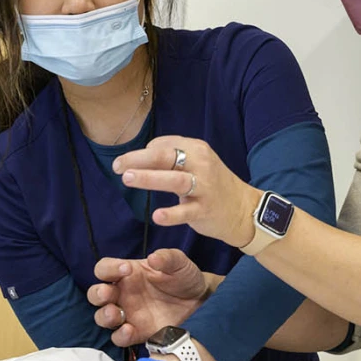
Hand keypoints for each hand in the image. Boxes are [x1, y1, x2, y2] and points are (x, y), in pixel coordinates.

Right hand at [88, 249, 212, 348]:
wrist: (201, 301)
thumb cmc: (185, 278)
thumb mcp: (179, 263)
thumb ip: (167, 258)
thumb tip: (154, 258)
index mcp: (128, 273)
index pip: (104, 268)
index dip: (109, 268)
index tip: (126, 269)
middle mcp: (123, 293)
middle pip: (96, 294)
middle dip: (98, 294)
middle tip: (109, 293)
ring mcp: (128, 314)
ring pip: (103, 317)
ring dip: (104, 316)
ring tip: (116, 313)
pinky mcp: (137, 332)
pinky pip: (119, 337)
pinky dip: (120, 335)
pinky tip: (129, 330)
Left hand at [113, 136, 260, 249]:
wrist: (244, 209)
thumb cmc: (214, 185)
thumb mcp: (198, 163)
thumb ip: (174, 158)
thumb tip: (142, 155)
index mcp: (197, 149)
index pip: (165, 144)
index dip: (143, 152)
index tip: (127, 162)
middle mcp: (202, 164)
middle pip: (166, 156)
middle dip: (138, 160)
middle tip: (117, 166)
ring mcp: (205, 187)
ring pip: (175, 179)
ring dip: (149, 178)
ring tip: (127, 178)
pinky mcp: (206, 209)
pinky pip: (186, 211)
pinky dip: (171, 213)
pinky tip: (157, 216)